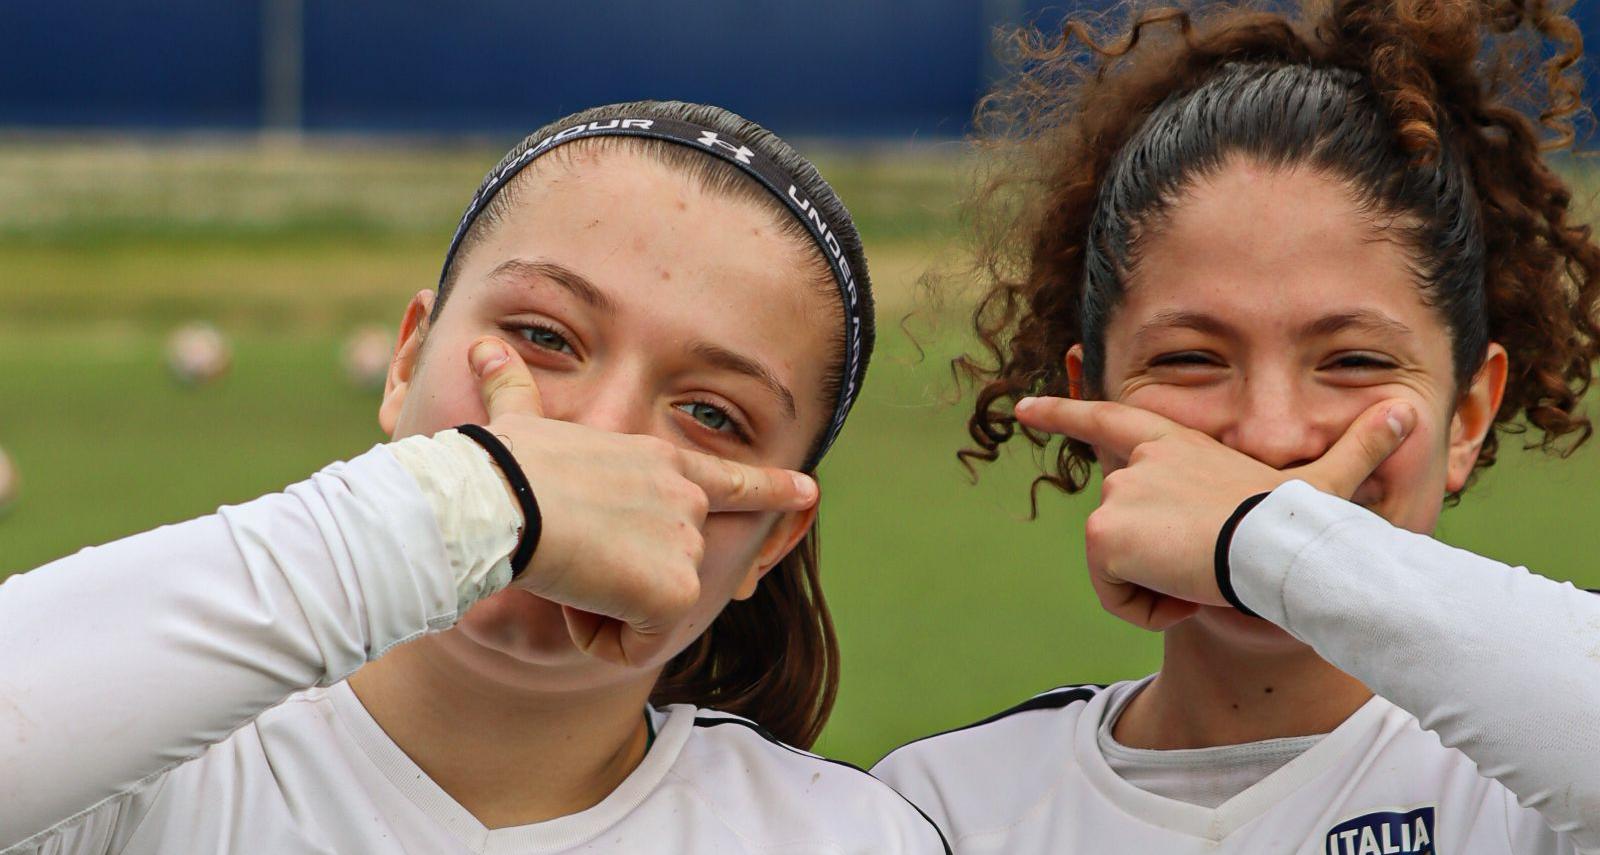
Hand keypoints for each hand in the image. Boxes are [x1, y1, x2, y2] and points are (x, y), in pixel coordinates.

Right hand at [466, 337, 817, 666]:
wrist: (502, 500)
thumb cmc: (500, 464)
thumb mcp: (517, 423)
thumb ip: (513, 392)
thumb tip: (480, 350)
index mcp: (658, 461)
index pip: (729, 478)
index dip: (771, 489)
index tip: (808, 491)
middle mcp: (686, 499)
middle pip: (672, 569)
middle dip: (619, 582)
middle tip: (568, 553)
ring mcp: (686, 543)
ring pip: (648, 613)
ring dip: (600, 609)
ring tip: (564, 566)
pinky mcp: (676, 590)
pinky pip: (640, 646)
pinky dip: (601, 639)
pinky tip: (573, 598)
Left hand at [1013, 396, 1415, 630]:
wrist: (1278, 550)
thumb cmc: (1300, 523)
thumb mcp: (1323, 485)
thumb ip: (1356, 450)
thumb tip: (1409, 411)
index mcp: (1172, 445)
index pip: (1108, 419)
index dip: (1063, 412)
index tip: (1021, 408)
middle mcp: (1133, 464)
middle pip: (1121, 532)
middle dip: (1158, 565)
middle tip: (1209, 565)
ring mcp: (1114, 496)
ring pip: (1118, 569)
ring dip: (1158, 590)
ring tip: (1201, 577)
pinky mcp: (1102, 532)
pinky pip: (1112, 595)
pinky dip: (1145, 610)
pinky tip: (1182, 596)